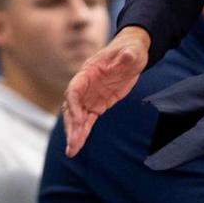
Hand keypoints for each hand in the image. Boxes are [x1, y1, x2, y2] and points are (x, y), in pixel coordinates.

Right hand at [63, 27, 150, 156]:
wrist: (131, 54)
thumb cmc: (130, 51)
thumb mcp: (132, 52)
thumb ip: (127, 55)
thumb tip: (127, 54)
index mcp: (88, 73)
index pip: (74, 90)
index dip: (74, 105)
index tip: (78, 119)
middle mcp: (84, 86)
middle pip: (72, 107)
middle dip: (71, 125)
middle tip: (72, 143)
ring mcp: (89, 97)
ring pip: (77, 117)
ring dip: (74, 134)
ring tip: (71, 151)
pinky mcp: (97, 105)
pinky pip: (87, 121)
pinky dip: (82, 133)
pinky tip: (77, 146)